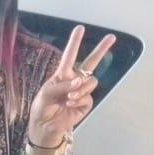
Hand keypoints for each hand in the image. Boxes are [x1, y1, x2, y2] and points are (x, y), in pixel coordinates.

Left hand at [28, 25, 114, 145]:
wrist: (45, 126)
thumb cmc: (42, 107)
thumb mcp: (47, 93)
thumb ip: (63, 85)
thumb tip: (81, 80)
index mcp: (62, 74)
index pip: (70, 55)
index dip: (75, 42)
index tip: (80, 28)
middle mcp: (74, 80)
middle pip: (91, 62)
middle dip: (101, 49)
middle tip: (112, 37)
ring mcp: (82, 91)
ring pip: (91, 82)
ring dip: (81, 89)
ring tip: (69, 98)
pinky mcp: (86, 103)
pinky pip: (88, 97)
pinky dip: (79, 99)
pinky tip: (70, 104)